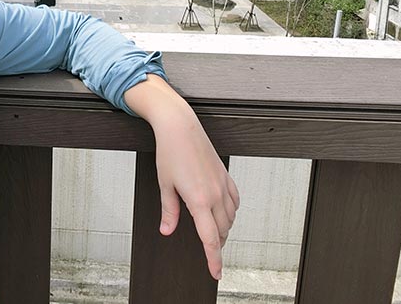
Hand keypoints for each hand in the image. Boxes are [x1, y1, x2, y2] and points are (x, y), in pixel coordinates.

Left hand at [124, 75, 239, 279]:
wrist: (180, 127)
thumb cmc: (170, 152)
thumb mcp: (165, 185)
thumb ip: (169, 211)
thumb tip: (167, 230)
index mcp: (199, 200)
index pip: (210, 239)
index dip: (214, 259)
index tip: (216, 272)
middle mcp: (215, 194)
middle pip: (221, 231)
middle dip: (216, 245)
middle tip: (209, 253)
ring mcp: (223, 184)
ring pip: (230, 218)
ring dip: (223, 229)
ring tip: (213, 234)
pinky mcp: (226, 175)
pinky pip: (235, 201)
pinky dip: (230, 212)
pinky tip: (223, 213)